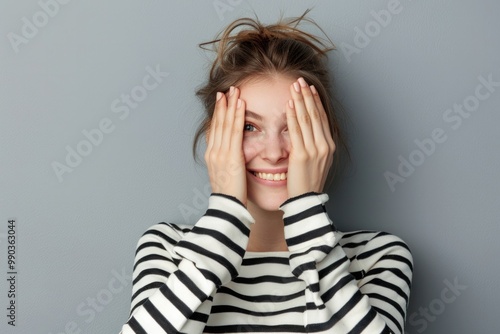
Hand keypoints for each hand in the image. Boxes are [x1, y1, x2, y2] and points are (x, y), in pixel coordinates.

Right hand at [205, 86, 247, 204]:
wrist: (228, 208)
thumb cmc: (230, 196)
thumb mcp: (226, 176)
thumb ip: (229, 163)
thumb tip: (235, 157)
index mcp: (212, 156)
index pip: (215, 130)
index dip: (218, 114)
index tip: (222, 101)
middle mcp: (213, 152)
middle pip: (217, 123)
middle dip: (222, 105)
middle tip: (226, 89)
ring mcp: (220, 153)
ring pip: (225, 124)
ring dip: (230, 105)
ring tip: (234, 91)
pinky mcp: (230, 156)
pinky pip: (234, 131)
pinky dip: (237, 116)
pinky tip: (240, 104)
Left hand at [285, 77, 335, 197]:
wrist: (305, 200)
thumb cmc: (307, 182)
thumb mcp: (316, 162)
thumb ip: (313, 146)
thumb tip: (307, 132)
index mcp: (328, 146)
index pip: (322, 118)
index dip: (316, 101)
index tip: (309, 88)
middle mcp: (324, 146)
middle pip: (316, 114)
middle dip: (307, 95)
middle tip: (300, 80)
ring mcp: (315, 150)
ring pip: (307, 119)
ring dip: (300, 100)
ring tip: (294, 86)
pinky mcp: (302, 155)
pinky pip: (296, 131)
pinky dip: (293, 115)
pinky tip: (289, 104)